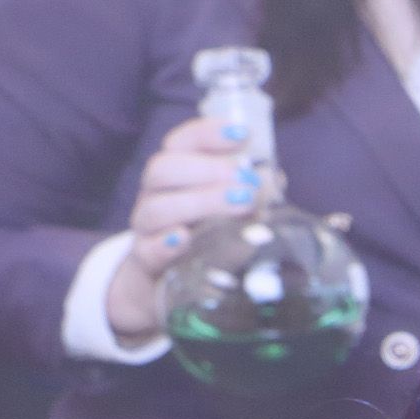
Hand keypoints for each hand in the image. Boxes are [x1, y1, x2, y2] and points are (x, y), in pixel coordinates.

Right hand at [111, 112, 260, 341]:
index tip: (242, 134)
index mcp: (174, 176)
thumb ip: (250, 194)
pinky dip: (165, 243)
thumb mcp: (227, 213)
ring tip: (241, 204)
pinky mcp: (145, 263)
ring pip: (156, 208)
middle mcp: (154, 197)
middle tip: (248, 181)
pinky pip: (147, 250)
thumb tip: (274, 178)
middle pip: (162, 169)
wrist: (161, 285)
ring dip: (200, 202)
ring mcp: (146, 230)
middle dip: (207, 169)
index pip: (179, 143)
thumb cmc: (202, 239)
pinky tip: (185, 238)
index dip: (206, 133)